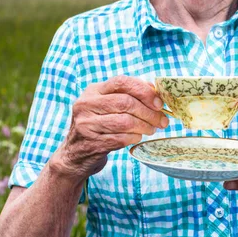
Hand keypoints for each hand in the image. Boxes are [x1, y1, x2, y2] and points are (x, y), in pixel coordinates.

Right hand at [52, 76, 168, 181]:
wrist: (76, 154)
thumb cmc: (99, 126)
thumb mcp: (107, 105)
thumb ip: (128, 95)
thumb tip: (155, 92)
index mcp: (93, 91)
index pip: (121, 82)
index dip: (144, 91)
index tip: (159, 103)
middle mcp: (86, 104)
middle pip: (126, 102)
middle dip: (149, 112)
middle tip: (162, 121)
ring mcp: (87, 124)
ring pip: (125, 122)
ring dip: (145, 126)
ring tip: (151, 129)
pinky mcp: (91, 143)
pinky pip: (121, 139)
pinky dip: (135, 138)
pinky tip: (137, 137)